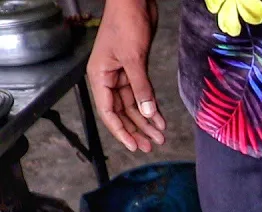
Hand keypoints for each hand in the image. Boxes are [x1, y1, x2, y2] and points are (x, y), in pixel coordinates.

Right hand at [87, 0, 165, 151]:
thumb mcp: (133, 58)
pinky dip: (152, 107)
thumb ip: (140, 87)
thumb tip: (147, 114)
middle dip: (137, 129)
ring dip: (147, 121)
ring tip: (160, 137)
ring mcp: (122, 74)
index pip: (109, 112)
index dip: (121, 131)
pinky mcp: (136, 69)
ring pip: (134, 105)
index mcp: (100, 77)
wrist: (135, 3)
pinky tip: (161, 120)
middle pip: (122, 112)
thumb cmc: (126, 24)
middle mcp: (109, 78)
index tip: (135, 146)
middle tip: (152, 145)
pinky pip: (143, 94)